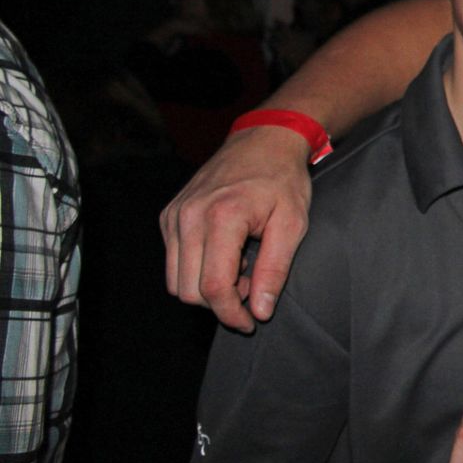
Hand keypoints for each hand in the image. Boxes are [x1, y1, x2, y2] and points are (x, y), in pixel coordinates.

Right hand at [160, 124, 312, 331]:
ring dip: (206, 289)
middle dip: (220, 303)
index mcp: (222, 217)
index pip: (214, 288)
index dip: (231, 314)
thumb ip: (274, 270)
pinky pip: (174, 261)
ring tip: (240, 270)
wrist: (263, 141)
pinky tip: (226, 255)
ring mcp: (175, 215)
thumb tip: (259, 311)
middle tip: (251, 287)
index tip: (251, 322)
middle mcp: (189, 216)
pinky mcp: (169, 215)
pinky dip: (197, 270)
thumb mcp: (293, 224)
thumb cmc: (283, 180)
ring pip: (176, 281)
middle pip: (189, 291)